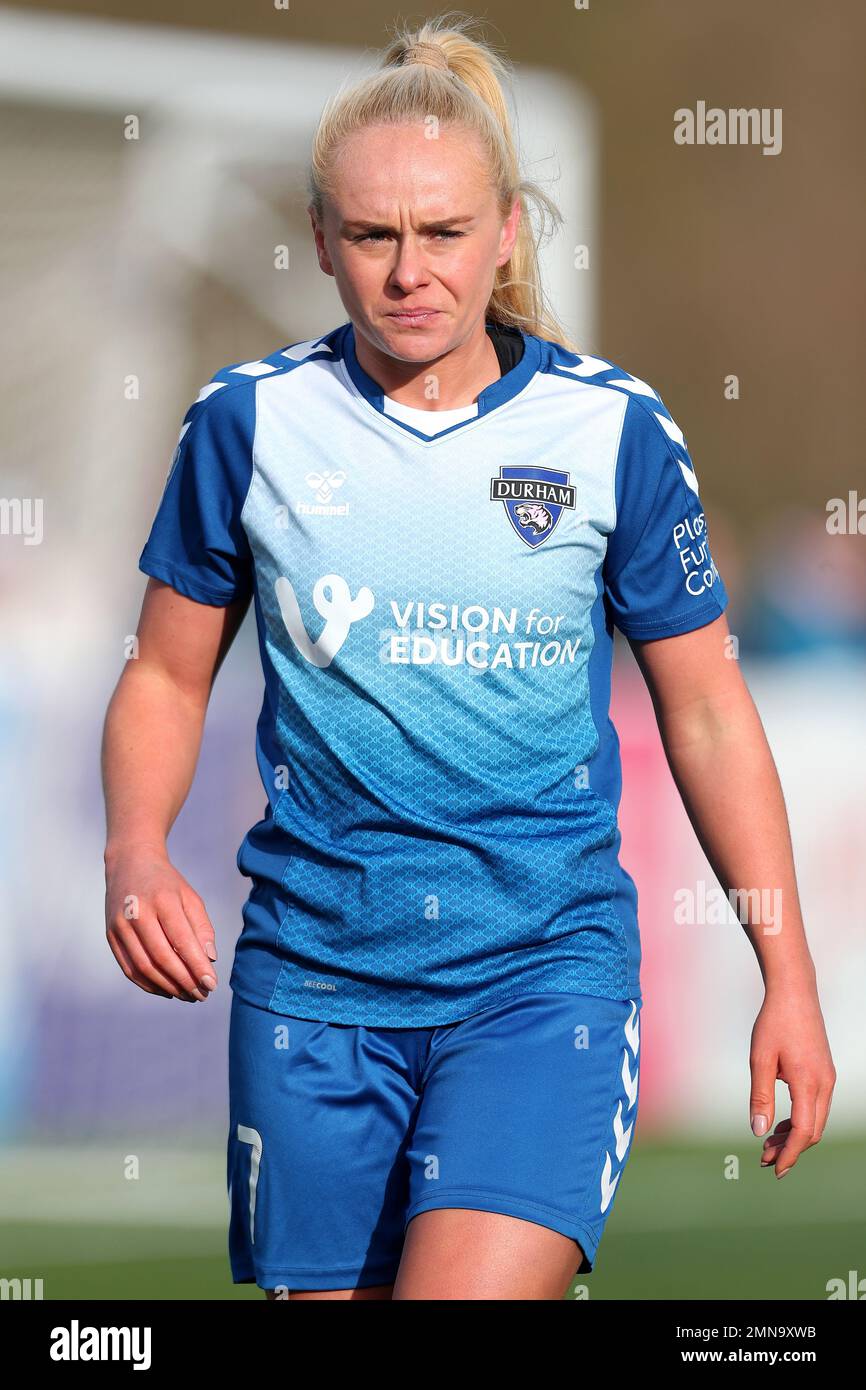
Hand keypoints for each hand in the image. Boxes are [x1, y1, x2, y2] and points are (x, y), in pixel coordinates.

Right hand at [105, 842, 218, 1001]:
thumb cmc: (167, 883)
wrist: (130, 863)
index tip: (212, 985)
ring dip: (168, 987)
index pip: (181, 940)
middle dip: (184, 981)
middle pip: (161, 957)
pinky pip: (129, 969)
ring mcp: (120, 926)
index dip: (197, 966)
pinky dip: (149, 984)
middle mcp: (137, 912)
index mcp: (162, 899)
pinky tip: (167, 990)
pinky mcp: (111, 936)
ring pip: (144, 967)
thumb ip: (202, 927)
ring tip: (187, 995)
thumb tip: (210, 959)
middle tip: (202, 995)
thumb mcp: (190, 897)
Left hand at [749, 985, 835, 1177]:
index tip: (774, 1169)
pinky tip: (780, 1123)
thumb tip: (759, 1131)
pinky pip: (816, 1106)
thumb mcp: (760, 1059)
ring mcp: (827, 1078)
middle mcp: (824, 1084)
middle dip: (791, 1149)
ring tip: (769, 1145)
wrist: (794, 993)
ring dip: (794, 1135)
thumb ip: (760, 1097)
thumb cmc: (774, 1023)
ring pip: (815, 1120)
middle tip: (764, 1159)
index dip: (790, 1154)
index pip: (803, 1131)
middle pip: (812, 1131)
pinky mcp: (824, 1072)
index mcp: (809, 1082)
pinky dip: (800, 1119)